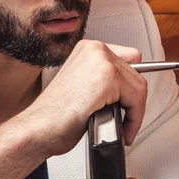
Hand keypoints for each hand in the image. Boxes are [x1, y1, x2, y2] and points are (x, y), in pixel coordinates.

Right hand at [16, 40, 147, 157]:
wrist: (39, 129)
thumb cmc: (55, 116)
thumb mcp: (83, 87)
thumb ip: (104, 81)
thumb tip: (128, 91)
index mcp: (88, 49)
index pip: (129, 60)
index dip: (130, 88)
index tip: (128, 106)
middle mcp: (95, 50)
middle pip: (137, 74)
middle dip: (134, 102)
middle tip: (125, 122)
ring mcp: (101, 61)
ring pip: (139, 86)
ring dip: (135, 112)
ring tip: (124, 128)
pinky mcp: (107, 77)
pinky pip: (137, 99)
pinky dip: (134, 119)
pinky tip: (123, 129)